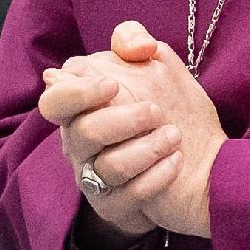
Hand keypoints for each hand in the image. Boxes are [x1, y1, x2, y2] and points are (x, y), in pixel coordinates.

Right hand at [39, 20, 225, 238]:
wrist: (195, 165)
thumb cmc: (164, 114)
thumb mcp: (154, 69)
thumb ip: (135, 43)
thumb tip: (135, 45)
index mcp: (80, 110)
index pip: (54, 101)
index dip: (75, 93)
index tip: (113, 85)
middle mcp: (80, 146)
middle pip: (82, 133)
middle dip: (121, 120)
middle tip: (156, 112)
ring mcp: (96, 179)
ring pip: (107, 167)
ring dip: (144, 150)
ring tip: (174, 137)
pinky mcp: (116, 206)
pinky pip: (128, 196)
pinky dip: (155, 178)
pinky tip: (176, 162)